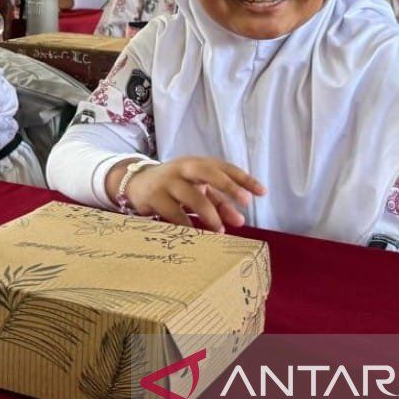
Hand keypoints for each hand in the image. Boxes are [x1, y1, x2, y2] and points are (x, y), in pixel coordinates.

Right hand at [125, 156, 265, 232]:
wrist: (137, 184)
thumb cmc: (175, 187)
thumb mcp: (198, 191)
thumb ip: (219, 203)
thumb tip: (240, 221)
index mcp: (197, 164)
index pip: (224, 167)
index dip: (243, 178)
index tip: (262, 192)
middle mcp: (183, 168)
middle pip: (208, 172)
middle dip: (228, 186)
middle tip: (244, 202)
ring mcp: (167, 182)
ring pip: (192, 196)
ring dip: (209, 214)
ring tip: (219, 230)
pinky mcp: (154, 197)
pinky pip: (174, 213)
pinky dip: (187, 224)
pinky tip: (195, 234)